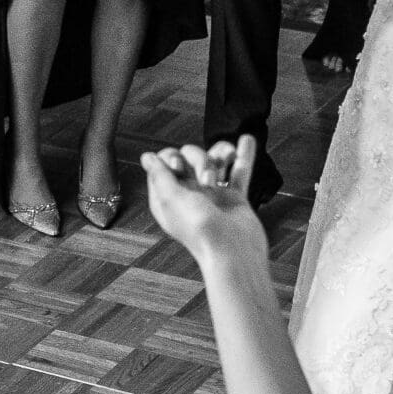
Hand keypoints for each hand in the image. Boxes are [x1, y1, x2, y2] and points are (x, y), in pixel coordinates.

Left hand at [142, 138, 269, 271]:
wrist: (233, 253)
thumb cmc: (199, 230)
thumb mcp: (171, 199)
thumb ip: (159, 175)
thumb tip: (146, 156)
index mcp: (168, 197)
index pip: (165, 163)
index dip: (172, 158)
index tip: (179, 167)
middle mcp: (188, 195)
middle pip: (190, 157)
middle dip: (199, 160)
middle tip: (208, 182)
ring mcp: (212, 195)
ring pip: (214, 161)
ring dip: (221, 154)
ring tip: (229, 160)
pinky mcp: (235, 198)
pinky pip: (239, 172)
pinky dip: (243, 155)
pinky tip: (246, 139)